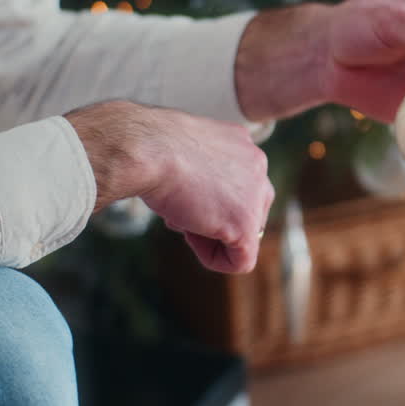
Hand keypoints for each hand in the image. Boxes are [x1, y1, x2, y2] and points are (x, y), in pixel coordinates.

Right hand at [66, 101, 272, 273]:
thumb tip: (200, 199)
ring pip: (245, 234)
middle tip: (183, 210)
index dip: (211, 202)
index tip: (184, 197)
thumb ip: (204, 172)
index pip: (241, 187)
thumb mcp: (184, 153)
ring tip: (183, 217)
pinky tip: (191, 237)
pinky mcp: (245, 223)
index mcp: (242, 145)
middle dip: (215, 219)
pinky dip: (214, 259)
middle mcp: (256, 164)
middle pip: (248, 210)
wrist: (148, 150)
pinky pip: (242, 260)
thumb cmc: (153, 148)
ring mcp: (255, 194)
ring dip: (211, 235)